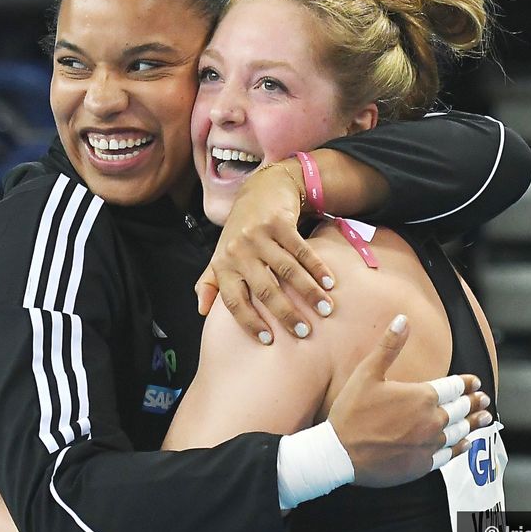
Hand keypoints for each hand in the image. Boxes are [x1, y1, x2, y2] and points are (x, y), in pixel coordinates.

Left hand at [195, 161, 334, 343]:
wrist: (259, 191)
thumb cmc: (239, 232)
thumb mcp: (221, 256)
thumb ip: (211, 283)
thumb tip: (201, 311)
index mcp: (223, 264)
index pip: (234, 300)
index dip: (249, 322)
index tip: (268, 340)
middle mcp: (238, 250)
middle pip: (264, 289)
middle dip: (285, 313)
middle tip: (304, 332)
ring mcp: (258, 235)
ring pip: (286, 271)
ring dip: (308, 292)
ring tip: (325, 310)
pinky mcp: (278, 222)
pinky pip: (301, 250)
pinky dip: (316, 267)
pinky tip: (329, 283)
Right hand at [327, 315, 492, 487]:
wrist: (341, 453)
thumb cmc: (352, 411)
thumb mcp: (367, 372)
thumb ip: (389, 346)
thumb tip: (403, 320)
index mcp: (422, 396)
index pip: (453, 386)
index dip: (466, 382)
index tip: (475, 382)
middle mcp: (431, 420)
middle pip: (461, 409)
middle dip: (474, 402)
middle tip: (484, 399)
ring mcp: (429, 444)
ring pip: (460, 431)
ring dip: (474, 423)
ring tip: (484, 418)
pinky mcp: (423, 464)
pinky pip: (450, 454)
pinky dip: (461, 446)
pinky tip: (465, 443)